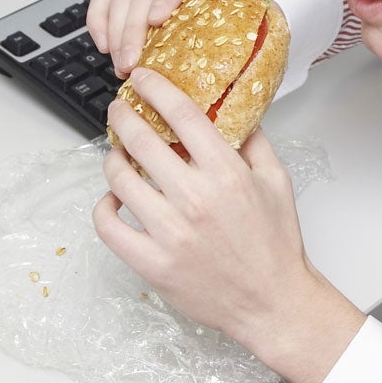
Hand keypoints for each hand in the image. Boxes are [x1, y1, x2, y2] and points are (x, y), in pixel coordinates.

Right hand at [87, 0, 235, 77]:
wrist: (231, 25)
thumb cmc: (239, 30)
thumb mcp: (250, 31)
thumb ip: (249, 38)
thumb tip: (245, 65)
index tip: (157, 20)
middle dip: (133, 28)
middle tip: (132, 64)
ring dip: (117, 33)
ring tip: (122, 66)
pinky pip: (106, 0)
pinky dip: (99, 22)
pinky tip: (104, 46)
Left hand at [93, 67, 364, 382]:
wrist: (273, 303)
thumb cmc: (276, 246)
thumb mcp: (277, 182)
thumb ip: (254, 142)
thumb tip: (234, 111)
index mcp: (226, 174)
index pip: (181, 114)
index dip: (155, 88)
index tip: (142, 78)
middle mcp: (194, 199)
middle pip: (141, 141)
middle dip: (123, 117)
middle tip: (119, 110)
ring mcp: (169, 233)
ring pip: (119, 180)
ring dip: (113, 159)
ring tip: (117, 155)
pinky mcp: (152, 263)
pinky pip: (109, 226)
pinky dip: (104, 207)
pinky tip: (114, 200)